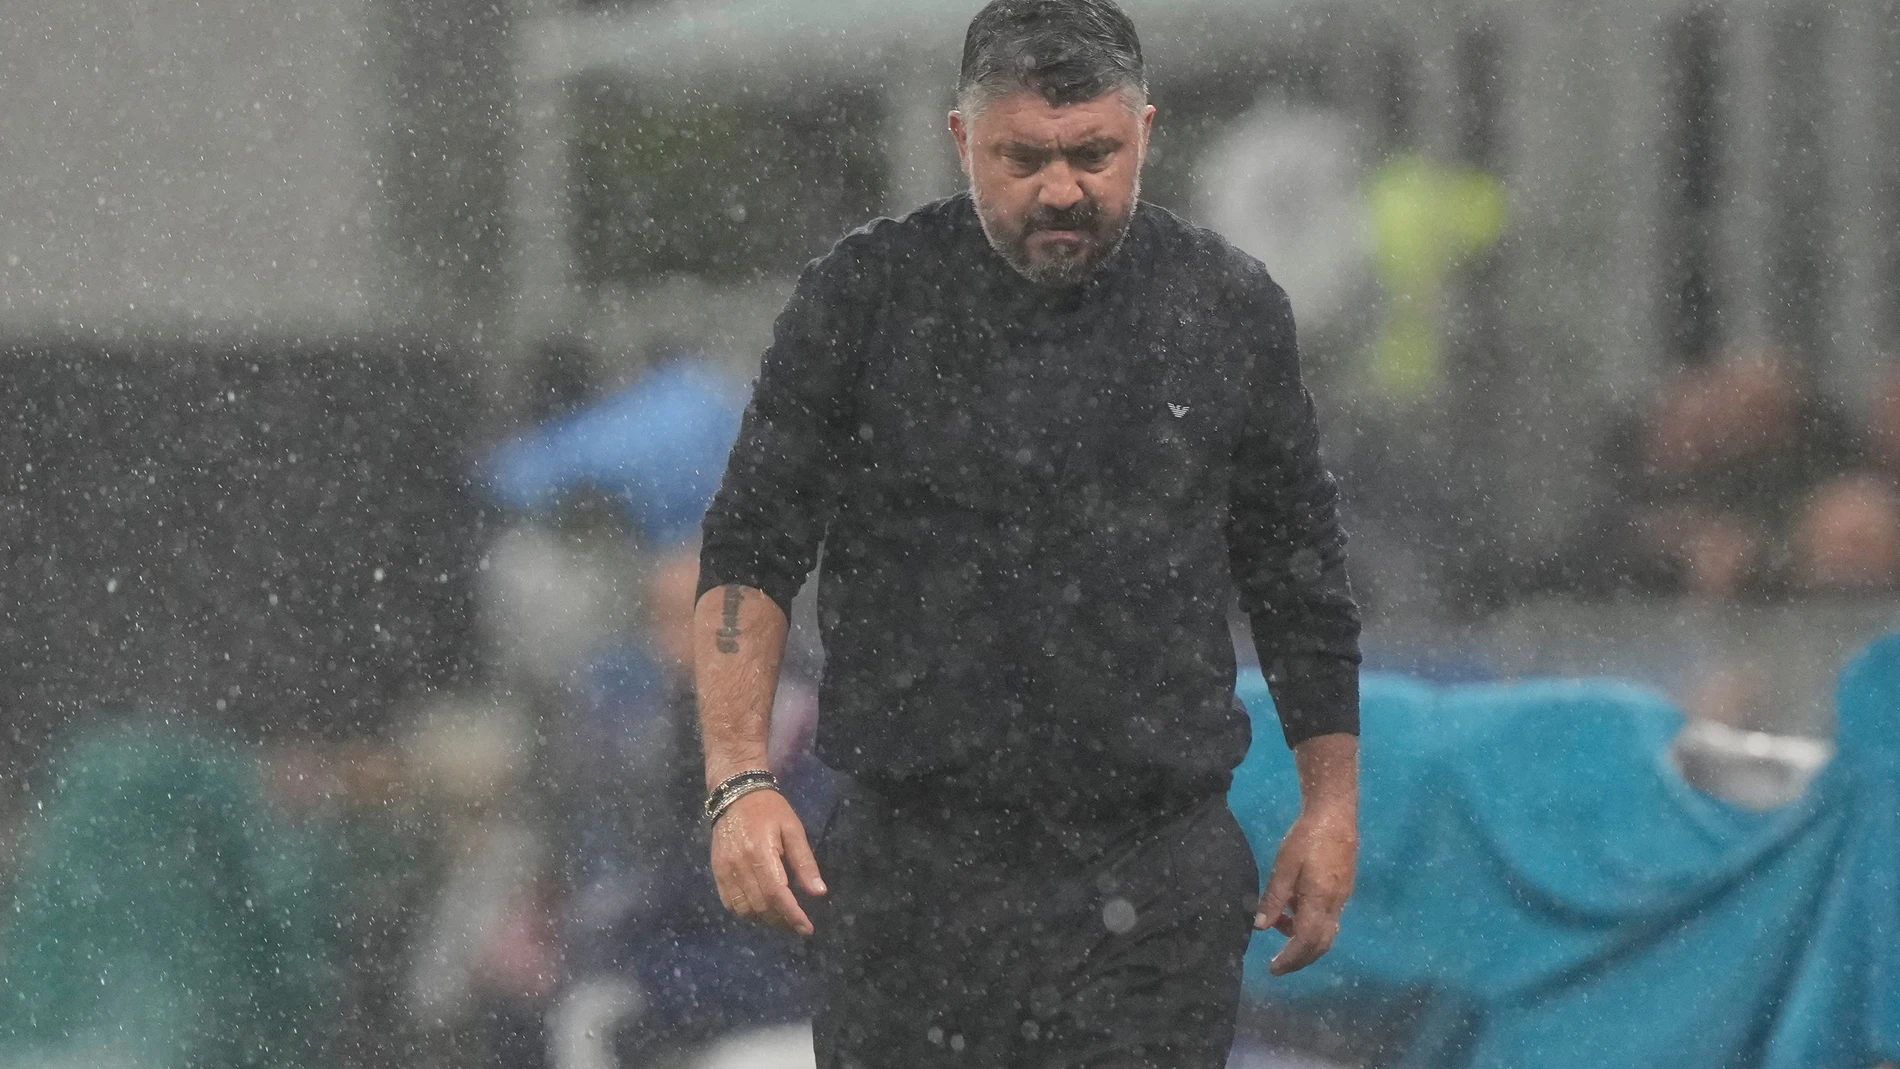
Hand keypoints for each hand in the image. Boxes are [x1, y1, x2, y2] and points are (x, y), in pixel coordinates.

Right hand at [709, 788, 825, 935]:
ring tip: (782, 919)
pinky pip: (729, 903)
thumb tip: (818, 892)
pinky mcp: (717, 872)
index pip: (777, 894)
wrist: (735, 794)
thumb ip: (804, 862)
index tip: (807, 929)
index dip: (792, 916)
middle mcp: (739, 865)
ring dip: (764, 920)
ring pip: (744, 909)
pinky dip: (746, 913)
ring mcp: (725, 870)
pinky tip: (761, 910)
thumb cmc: (770, 810)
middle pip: (761, 906)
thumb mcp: (793, 830)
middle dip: (782, 921)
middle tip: (798, 925)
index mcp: (761, 852)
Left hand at [1254, 802, 1356, 974]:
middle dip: (1299, 959)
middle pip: (1320, 944)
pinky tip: (1294, 908)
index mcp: (1320, 901)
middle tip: (1278, 964)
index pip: (1306, 942)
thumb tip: (1260, 927)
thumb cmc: (1306, 838)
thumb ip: (1274, 898)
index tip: (1273, 968)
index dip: (1290, 959)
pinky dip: (1310, 924)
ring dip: (1303, 939)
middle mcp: (1335, 904)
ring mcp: (1342, 897)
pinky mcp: (1343, 888)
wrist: (1335, 814)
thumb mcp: (1284, 866)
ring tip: (1278, 925)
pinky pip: (1328, 918)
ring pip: (1325, 932)